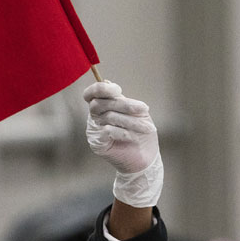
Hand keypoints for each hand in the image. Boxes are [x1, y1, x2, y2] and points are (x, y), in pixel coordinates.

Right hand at [84, 80, 162, 206]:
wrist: (146, 158)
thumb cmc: (142, 133)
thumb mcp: (136, 112)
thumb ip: (122, 99)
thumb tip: (107, 82)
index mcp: (103, 106)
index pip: (92, 93)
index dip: (101, 89)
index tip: (118, 90)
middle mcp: (95, 117)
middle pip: (100, 103)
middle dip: (125, 105)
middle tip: (145, 109)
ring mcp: (94, 130)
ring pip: (108, 117)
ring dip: (131, 121)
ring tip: (147, 127)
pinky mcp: (96, 143)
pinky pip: (107, 131)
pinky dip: (123, 132)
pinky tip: (133, 137)